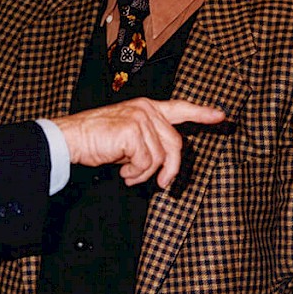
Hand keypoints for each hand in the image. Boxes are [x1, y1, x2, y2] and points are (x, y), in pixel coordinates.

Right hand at [52, 97, 224, 188]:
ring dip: (145, 174)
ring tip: (128, 174)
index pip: (180, 108)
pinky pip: (147, 163)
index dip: (202, 113)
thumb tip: (167, 165)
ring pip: (161, 157)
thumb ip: (149, 141)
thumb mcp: (127, 138)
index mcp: (146, 108)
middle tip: (162, 185)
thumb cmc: (96, 140)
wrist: (71, 139)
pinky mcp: (133, 131)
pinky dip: (136, 174)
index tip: (221, 115)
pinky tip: (122, 171)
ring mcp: (140, 118)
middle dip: (170, 169)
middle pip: (175, 144)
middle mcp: (146, 109)